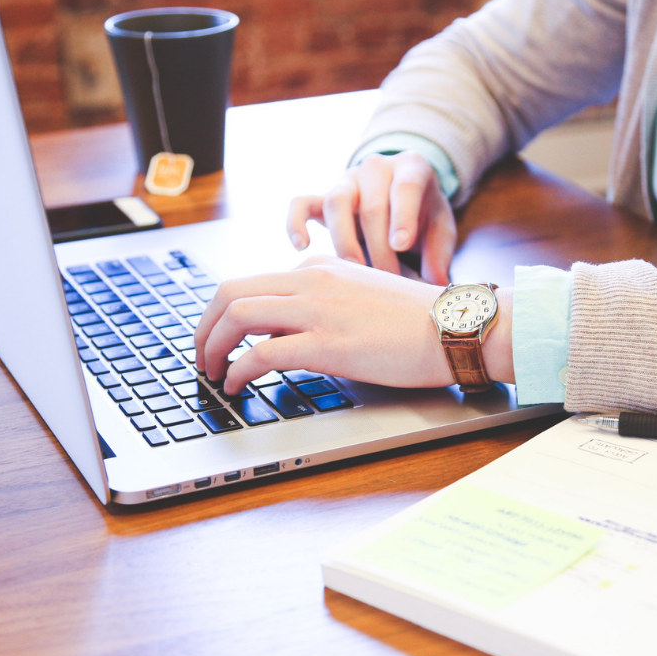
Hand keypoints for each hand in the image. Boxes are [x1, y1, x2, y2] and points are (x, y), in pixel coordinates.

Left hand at [194, 256, 454, 394]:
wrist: (455, 326)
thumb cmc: (417, 320)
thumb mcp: (360, 297)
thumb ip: (321, 306)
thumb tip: (283, 334)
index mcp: (319, 269)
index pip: (253, 283)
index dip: (224, 314)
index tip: (219, 338)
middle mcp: (311, 280)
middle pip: (230, 292)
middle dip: (204, 326)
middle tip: (201, 355)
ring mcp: (318, 310)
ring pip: (237, 316)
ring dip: (212, 346)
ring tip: (211, 373)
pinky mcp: (327, 343)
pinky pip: (262, 353)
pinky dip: (238, 371)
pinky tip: (237, 386)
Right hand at [287, 151, 456, 284]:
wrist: (402, 195)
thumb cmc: (424, 214)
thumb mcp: (441, 227)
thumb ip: (440, 253)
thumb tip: (436, 284)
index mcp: (411, 167)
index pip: (405, 187)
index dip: (402, 216)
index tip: (401, 245)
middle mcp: (376, 168)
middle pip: (372, 205)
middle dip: (379, 247)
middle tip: (388, 280)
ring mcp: (347, 181)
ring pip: (336, 203)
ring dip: (345, 242)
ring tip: (355, 272)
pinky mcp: (323, 197)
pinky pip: (301, 203)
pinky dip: (296, 222)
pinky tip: (302, 246)